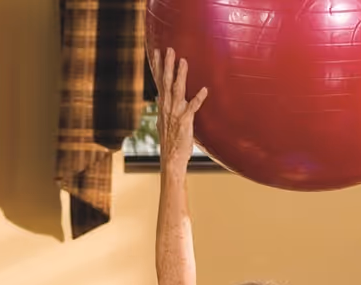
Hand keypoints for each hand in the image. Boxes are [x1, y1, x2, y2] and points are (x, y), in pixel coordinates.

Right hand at [150, 48, 206, 175]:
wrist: (171, 159)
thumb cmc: (170, 141)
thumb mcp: (162, 122)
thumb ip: (161, 108)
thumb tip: (157, 98)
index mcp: (162, 105)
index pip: (158, 81)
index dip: (157, 66)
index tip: (156, 51)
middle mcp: (167, 107)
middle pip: (165, 82)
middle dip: (167, 65)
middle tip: (169, 49)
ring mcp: (175, 113)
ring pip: (177, 90)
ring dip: (180, 75)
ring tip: (183, 61)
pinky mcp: (185, 121)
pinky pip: (192, 107)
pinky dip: (198, 98)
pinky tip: (205, 89)